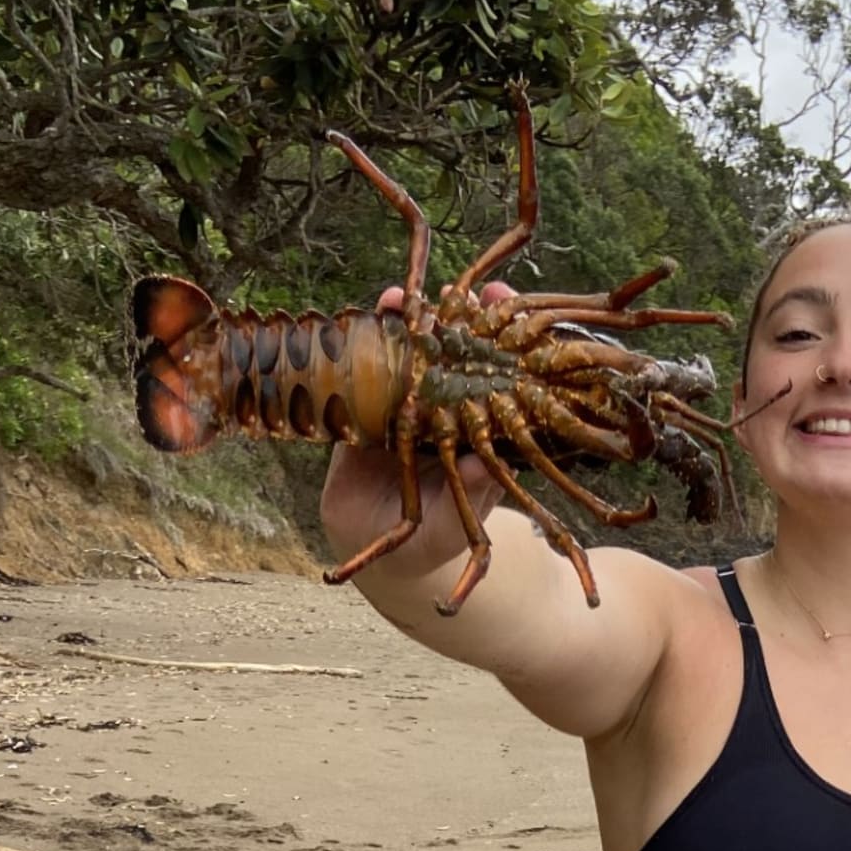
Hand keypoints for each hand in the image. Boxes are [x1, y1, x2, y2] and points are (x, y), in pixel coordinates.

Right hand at [318, 280, 518, 581]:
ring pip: (398, 356)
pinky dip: (351, 350)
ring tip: (397, 298)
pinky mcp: (355, 418)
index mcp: (471, 423)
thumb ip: (472, 494)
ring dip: (397, 323)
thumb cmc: (436, 540)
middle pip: (443, 351)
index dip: (492, 334)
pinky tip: (352, 326)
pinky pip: (353, 378)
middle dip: (444, 316)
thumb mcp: (457, 522)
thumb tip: (486, 468)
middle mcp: (436, 408)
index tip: (498, 301)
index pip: (486, 369)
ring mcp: (396, 409)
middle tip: (450, 290)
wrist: (387, 559)